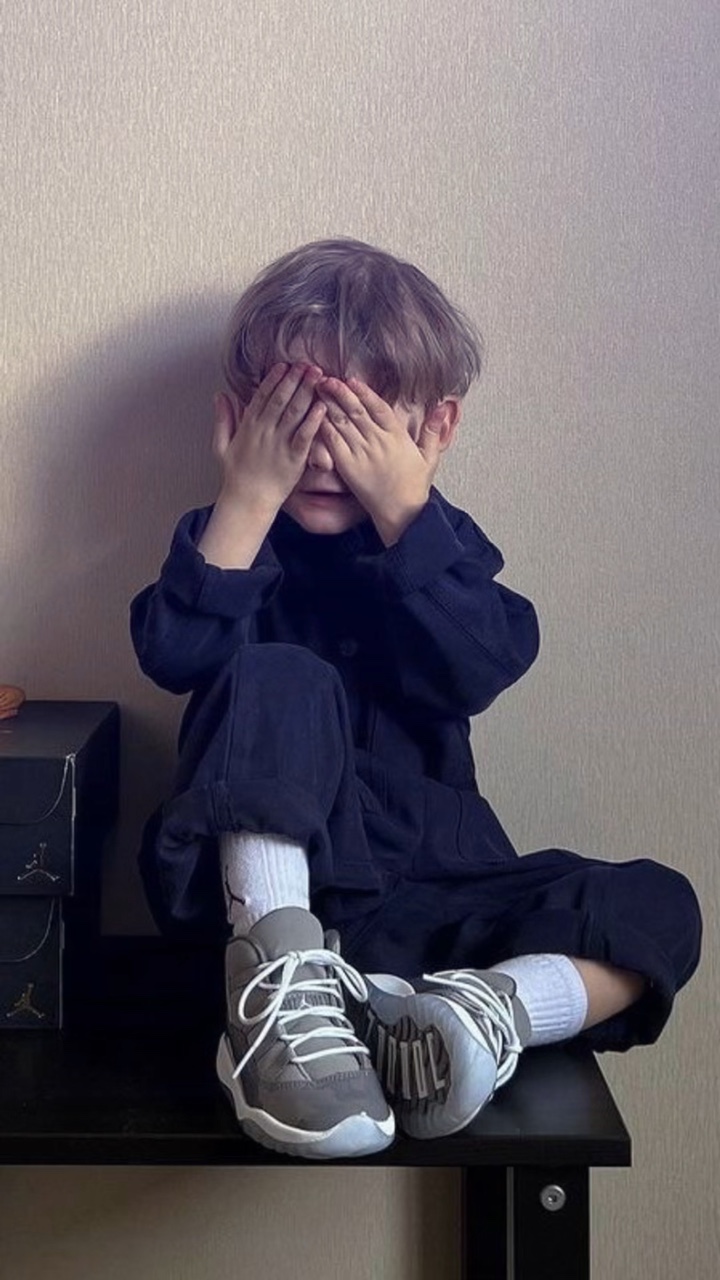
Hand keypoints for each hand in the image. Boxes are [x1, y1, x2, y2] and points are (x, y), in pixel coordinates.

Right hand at [213, 362, 326, 517]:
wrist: (247, 501)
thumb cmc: (236, 475)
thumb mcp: (221, 445)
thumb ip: (223, 418)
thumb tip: (220, 395)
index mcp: (248, 426)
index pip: (262, 396)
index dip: (274, 379)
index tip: (285, 365)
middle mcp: (264, 432)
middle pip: (281, 399)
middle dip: (295, 379)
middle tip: (307, 364)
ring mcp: (279, 444)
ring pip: (294, 413)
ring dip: (306, 392)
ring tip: (318, 376)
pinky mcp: (294, 459)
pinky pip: (305, 436)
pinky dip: (313, 421)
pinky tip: (322, 407)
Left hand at [316, 377, 443, 543]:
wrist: (401, 513)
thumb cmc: (414, 486)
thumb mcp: (430, 457)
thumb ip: (433, 431)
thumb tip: (443, 407)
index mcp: (397, 436)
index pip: (378, 407)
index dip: (364, 392)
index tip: (352, 380)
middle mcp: (378, 441)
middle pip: (356, 411)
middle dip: (340, 392)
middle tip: (327, 378)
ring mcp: (361, 453)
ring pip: (342, 423)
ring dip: (329, 405)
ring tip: (318, 390)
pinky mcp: (348, 466)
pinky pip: (333, 442)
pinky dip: (324, 427)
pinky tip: (316, 416)